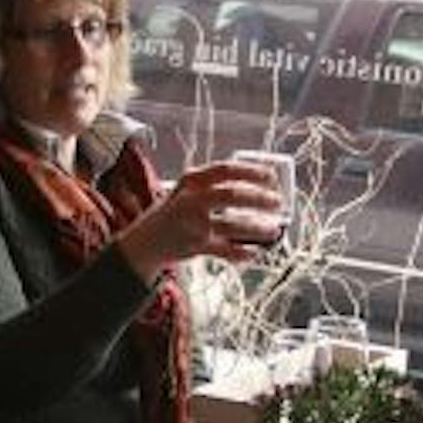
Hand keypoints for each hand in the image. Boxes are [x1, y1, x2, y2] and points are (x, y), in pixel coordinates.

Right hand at [117, 158, 283, 282]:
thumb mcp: (188, 190)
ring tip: (274, 230)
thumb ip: (215, 186)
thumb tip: (257, 187)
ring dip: (257, 228)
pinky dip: (241, 253)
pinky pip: (225, 251)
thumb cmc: (174, 212)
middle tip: (278, 203)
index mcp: (192, 181)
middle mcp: (191, 200)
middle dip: (259, 199)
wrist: (144, 241)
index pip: (226, 170)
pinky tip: (254, 252)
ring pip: (232, 225)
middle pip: (231, 195)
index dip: (251, 172)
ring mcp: (192, 224)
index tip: (271, 177)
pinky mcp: (195, 246)